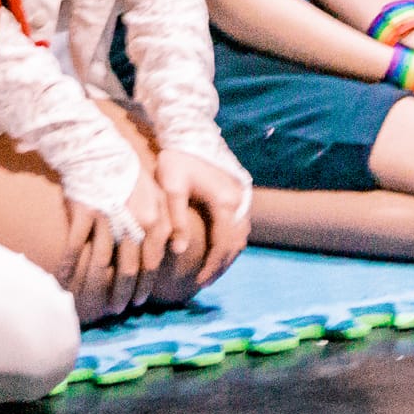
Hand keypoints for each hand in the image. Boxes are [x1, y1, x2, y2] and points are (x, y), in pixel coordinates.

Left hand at [155, 148, 249, 290]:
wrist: (189, 132)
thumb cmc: (178, 159)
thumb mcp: (172, 187)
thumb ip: (176, 219)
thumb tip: (180, 250)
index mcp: (224, 202)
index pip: (223, 244)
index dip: (212, 266)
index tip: (199, 281)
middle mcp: (239, 201)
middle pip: (236, 243)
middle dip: (222, 265)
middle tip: (205, 281)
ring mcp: (241, 196)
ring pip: (241, 235)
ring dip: (228, 254)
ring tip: (212, 269)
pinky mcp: (238, 192)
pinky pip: (240, 225)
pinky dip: (231, 241)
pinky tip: (219, 248)